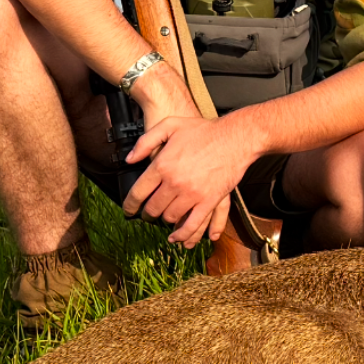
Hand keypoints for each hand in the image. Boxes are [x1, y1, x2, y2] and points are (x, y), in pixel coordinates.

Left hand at [122, 113, 255, 247]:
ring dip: (165, 221)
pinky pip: (192, 225)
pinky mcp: (209, 202)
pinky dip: (183, 234)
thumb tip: (129, 160)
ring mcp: (192, 194)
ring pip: (170, 218)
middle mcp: (174, 183)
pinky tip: (177, 238)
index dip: (130, 205)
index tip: (128, 210)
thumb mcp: (170, 126)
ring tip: (164, 219)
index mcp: (162, 165)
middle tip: (147, 215)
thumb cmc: (204, 131)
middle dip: (147, 214)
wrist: (235, 138)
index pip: (138, 192)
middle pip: (153, 208)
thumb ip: (146, 141)